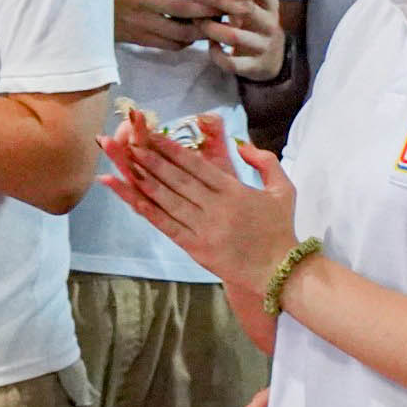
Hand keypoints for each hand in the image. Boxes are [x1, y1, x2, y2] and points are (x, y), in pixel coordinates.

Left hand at [96, 110, 296, 292]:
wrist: (280, 271)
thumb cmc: (280, 230)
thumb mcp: (284, 188)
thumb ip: (265, 161)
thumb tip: (240, 144)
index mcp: (234, 190)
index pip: (196, 165)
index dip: (171, 149)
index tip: (152, 135)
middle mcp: (215, 207)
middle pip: (176, 179)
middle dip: (149, 159)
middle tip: (127, 142)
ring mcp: (203, 228)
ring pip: (166, 200)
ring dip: (142, 180)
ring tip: (122, 163)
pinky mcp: (195, 248)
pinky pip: (166, 225)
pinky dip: (146, 210)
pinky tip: (129, 197)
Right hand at [113, 0, 218, 51]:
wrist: (87, 5)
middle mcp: (141, 1)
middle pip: (178, 7)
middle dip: (205, 7)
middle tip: (224, 4)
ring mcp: (141, 22)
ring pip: (177, 30)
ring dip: (200, 28)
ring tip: (215, 22)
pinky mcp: (141, 38)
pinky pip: (168, 44)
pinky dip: (185, 41)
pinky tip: (196, 34)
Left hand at [190, 0, 285, 80]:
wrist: (272, 58)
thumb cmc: (256, 22)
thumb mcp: (257, 1)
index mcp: (270, 4)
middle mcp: (269, 24)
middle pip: (244, 9)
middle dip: (218, 0)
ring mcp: (262, 46)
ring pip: (234, 36)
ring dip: (211, 28)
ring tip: (196, 21)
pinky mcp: (254, 66)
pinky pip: (231, 62)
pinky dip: (217, 54)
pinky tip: (209, 45)